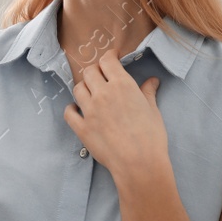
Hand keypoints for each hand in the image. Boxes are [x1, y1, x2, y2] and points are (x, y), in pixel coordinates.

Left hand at [63, 51, 167, 180]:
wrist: (139, 163)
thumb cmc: (151, 137)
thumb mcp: (153, 110)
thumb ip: (148, 92)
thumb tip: (152, 81)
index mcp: (122, 85)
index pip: (107, 61)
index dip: (108, 56)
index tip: (111, 57)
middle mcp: (102, 94)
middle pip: (89, 72)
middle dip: (95, 71)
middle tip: (101, 76)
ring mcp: (89, 110)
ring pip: (77, 88)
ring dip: (84, 88)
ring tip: (91, 93)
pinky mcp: (81, 127)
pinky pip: (69, 111)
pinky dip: (72, 108)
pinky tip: (78, 110)